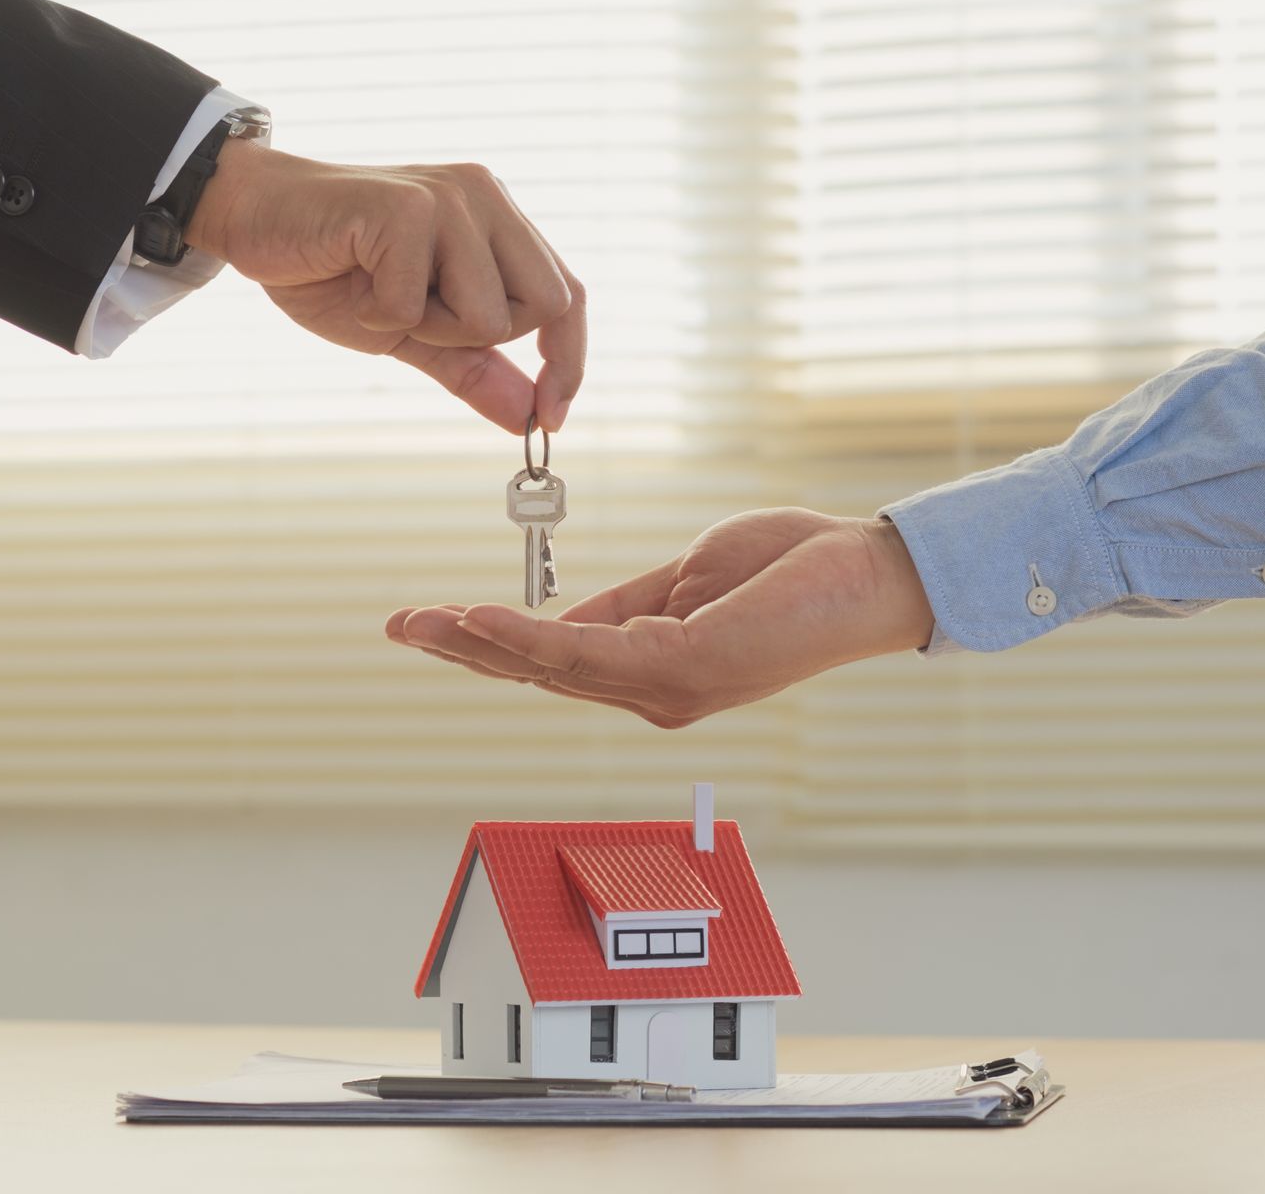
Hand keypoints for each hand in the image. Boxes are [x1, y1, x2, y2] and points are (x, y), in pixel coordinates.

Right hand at [186, 142, 584, 433]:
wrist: (255, 219)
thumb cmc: (335, 271)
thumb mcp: (415, 333)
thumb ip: (474, 368)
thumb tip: (529, 416)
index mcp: (499, 220)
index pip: (568, 295)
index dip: (567, 360)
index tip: (550, 418)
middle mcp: (486, 198)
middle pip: (543, 307)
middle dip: (478, 338)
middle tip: (416, 315)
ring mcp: (450, 197)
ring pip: (487, 315)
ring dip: (425, 327)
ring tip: (378, 290)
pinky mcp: (406, 207)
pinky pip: (417, 306)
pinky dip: (379, 315)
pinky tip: (351, 276)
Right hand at [385, 508, 935, 726]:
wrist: (868, 571)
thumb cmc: (792, 570)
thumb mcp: (686, 578)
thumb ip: (624, 604)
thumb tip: (559, 620)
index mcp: (653, 670)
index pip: (554, 661)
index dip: (488, 641)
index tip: (428, 618)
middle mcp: (655, 693)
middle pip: (538, 674)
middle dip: (463, 650)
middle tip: (396, 626)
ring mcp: (670, 689)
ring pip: (551, 669)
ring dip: (478, 643)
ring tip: (420, 621)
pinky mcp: (687, 670)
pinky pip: (588, 653)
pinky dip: (529, 636)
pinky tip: (483, 618)